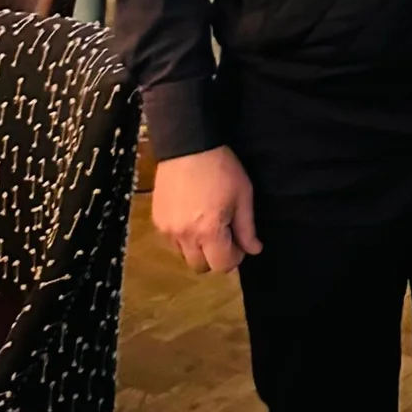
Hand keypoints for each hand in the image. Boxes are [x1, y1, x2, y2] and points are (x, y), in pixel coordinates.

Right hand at [152, 146, 261, 274]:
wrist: (188, 145)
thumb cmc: (222, 168)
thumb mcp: (243, 196)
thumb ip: (247, 228)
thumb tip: (254, 250)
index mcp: (209, 232)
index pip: (222, 265)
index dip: (235, 257)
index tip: (239, 242)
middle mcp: (184, 236)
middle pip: (200, 266)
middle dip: (214, 256)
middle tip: (224, 234)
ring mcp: (167, 229)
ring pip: (184, 254)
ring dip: (197, 247)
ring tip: (206, 222)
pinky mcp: (157, 219)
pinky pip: (172, 239)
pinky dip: (183, 235)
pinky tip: (191, 214)